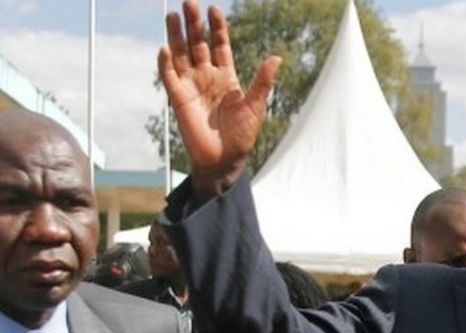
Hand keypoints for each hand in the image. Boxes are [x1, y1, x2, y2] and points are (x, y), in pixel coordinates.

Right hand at [158, 0, 280, 199]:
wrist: (224, 159)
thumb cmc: (242, 136)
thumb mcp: (255, 106)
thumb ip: (262, 81)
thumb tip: (276, 58)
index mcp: (226, 76)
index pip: (220, 45)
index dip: (217, 27)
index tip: (214, 8)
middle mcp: (206, 77)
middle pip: (198, 44)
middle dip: (194, 23)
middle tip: (189, 1)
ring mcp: (191, 86)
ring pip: (181, 54)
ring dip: (177, 35)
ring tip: (173, 15)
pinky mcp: (178, 99)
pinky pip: (169, 77)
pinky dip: (166, 63)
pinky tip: (165, 48)